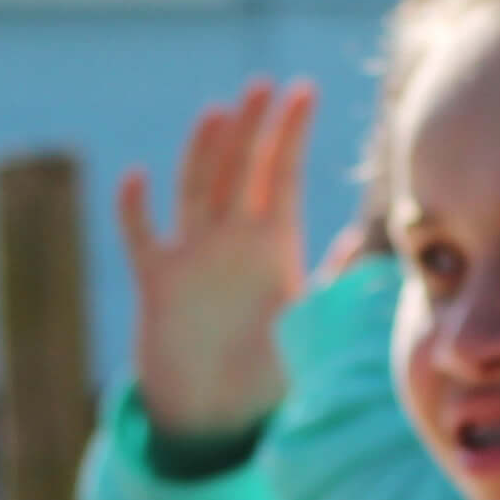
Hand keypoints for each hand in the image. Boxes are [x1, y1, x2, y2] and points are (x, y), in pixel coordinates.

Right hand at [119, 76, 316, 439]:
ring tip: (218, 114)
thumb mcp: (306, 322)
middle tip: (262, 85)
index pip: (283, 175)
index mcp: (273, 244)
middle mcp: (232, 240)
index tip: (304, 89)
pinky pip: (142, 237)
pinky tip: (137, 177)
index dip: (291, 133)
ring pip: (195, 190)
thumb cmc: (268, 369)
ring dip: (204, 154)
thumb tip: (363, 242)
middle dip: (251, 128)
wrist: (219, 414)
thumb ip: (328, 281)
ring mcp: (193, 255)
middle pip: (240, 170)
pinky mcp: (158, 281)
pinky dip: (136, 209)